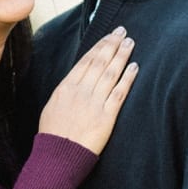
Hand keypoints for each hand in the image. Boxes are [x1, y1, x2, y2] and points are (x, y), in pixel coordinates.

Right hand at [37, 26, 138, 154]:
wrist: (58, 156)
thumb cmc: (53, 135)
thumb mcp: (52, 107)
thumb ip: (66, 91)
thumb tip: (76, 80)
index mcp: (66, 87)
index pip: (86, 61)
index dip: (99, 46)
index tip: (108, 35)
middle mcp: (81, 91)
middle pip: (100, 62)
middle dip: (112, 44)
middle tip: (123, 32)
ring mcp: (94, 103)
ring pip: (111, 73)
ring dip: (122, 56)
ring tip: (130, 43)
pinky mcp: (106, 116)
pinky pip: (120, 93)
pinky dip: (128, 78)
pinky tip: (135, 67)